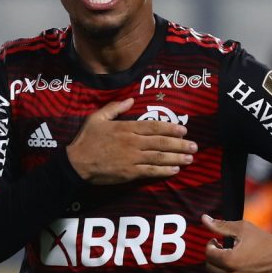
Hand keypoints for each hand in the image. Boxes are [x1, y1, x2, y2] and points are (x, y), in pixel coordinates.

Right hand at [66, 98, 196, 184]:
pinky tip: (175, 170)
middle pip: (161, 142)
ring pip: (159, 157)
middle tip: (194, 146)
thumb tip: (131, 99)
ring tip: (190, 158)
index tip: (183, 130)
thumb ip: (115, 108)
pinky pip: (151, 171)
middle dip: (180, 144)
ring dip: (177, 157)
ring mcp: (132, 159)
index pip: (154, 127)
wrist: (77, 163)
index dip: (170, 128)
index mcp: (126, 128)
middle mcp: (133, 143)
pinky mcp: (130, 173)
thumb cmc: (86, 139)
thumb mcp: (97, 117)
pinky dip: (164, 171)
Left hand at [202, 214, 271, 272]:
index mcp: (231, 260)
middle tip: (221, 249)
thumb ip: (221, 225)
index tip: (216, 240)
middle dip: (212, 257)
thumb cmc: (263, 240)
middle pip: (210, 268)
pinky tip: (235, 267)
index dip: (210, 245)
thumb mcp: (242, 228)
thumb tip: (204, 218)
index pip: (209, 255)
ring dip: (217, 269)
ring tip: (227, 259)